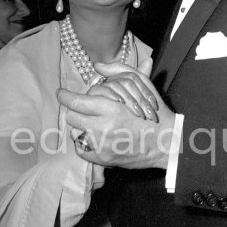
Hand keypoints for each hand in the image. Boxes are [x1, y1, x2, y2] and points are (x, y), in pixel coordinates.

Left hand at [57, 61, 176, 168]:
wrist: (165, 142)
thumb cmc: (153, 113)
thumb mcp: (141, 86)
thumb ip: (119, 71)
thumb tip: (97, 66)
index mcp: (112, 108)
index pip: (76, 102)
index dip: (65, 96)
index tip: (60, 93)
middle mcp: (103, 128)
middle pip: (72, 116)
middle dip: (76, 110)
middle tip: (84, 109)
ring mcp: (101, 146)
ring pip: (75, 132)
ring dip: (81, 126)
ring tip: (94, 123)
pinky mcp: (102, 159)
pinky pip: (81, 148)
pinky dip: (85, 142)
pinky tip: (97, 137)